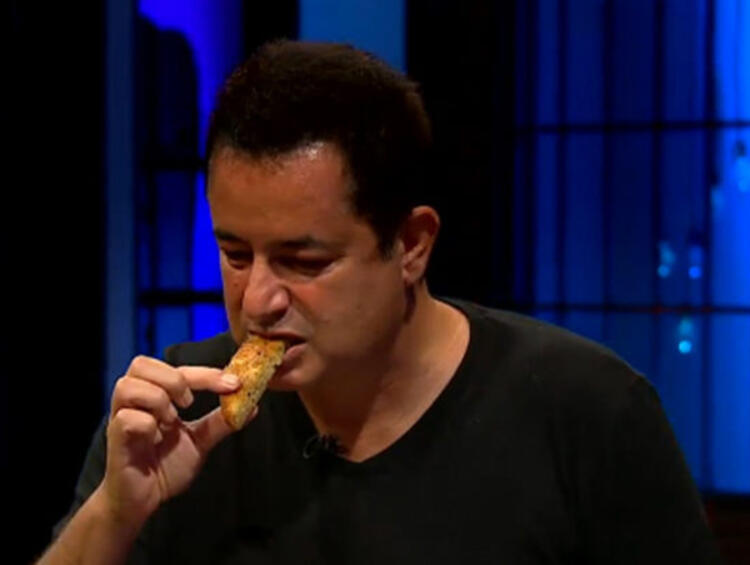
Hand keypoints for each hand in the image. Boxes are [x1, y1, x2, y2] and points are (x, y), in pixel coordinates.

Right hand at [101, 356, 243, 527]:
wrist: (142, 501)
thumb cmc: (164, 468)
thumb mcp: (200, 441)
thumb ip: (220, 422)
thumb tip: (251, 406)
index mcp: (155, 396)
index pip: (177, 369)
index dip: (207, 373)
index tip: (233, 384)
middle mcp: (135, 401)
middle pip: (142, 363)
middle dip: (174, 379)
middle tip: (188, 403)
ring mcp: (122, 417)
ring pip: (129, 385)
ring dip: (157, 398)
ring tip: (170, 420)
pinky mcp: (115, 438)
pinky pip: (127, 418)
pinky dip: (146, 424)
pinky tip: (154, 440)